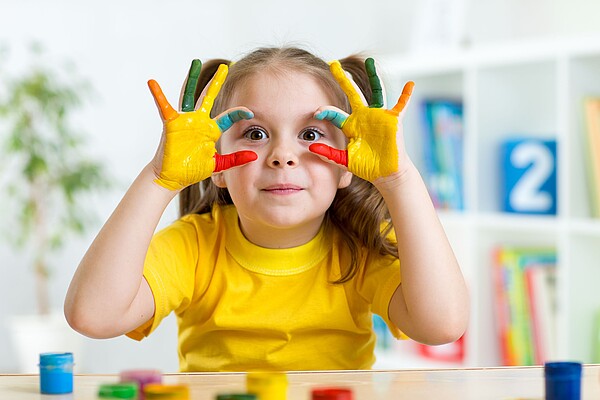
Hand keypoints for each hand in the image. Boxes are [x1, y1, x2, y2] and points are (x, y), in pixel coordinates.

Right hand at [148, 60, 256, 190]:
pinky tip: (152, 82)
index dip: (239, 113)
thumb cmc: (192, 170)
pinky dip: (158, 94)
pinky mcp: (171, 124)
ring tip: (195, 62)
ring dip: (192, 79)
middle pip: (209, 97)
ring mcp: (185, 121)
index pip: (228, 117)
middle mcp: (199, 121)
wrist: (173, 178)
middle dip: (217, 82)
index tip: (250, 112)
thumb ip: (236, 159)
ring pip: (189, 95)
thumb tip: (254, 155)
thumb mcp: (219, 164)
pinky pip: (164, 106)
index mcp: (211, 130)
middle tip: (225, 67)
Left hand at [309, 58, 413, 181]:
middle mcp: (363, 117)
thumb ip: (328, 154)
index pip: (334, 113)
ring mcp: (378, 116)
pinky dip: (406, 95)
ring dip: (374, 77)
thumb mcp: (344, 161)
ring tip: (370, 62)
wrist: (385, 173)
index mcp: (350, 125)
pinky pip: (401, 105)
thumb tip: (311, 147)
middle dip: (342, 79)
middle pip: (351, 93)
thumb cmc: (366, 166)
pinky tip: (410, 84)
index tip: (317, 112)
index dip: (325, 111)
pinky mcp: (393, 121)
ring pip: (376, 93)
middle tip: (333, 64)